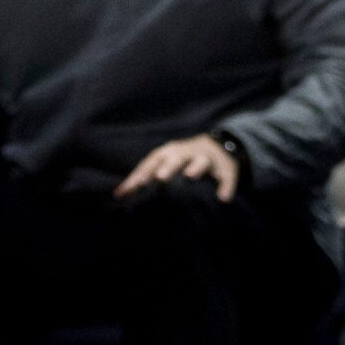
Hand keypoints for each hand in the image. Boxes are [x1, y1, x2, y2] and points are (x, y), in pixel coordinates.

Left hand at [116, 134, 239, 203]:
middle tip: (160, 177)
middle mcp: (185, 153)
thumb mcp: (162, 164)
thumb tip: (118, 195)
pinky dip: (225, 186)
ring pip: (200, 161)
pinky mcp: (225, 168)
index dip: (141, 175)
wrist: (217, 147)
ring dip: (195, 167)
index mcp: (167, 153)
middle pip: (175, 158)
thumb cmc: (180, 160)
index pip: (151, 163)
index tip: (130, 189)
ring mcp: (206, 159)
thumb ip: (143, 178)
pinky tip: (223, 198)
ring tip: (190, 176)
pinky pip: (226, 177)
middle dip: (168, 167)